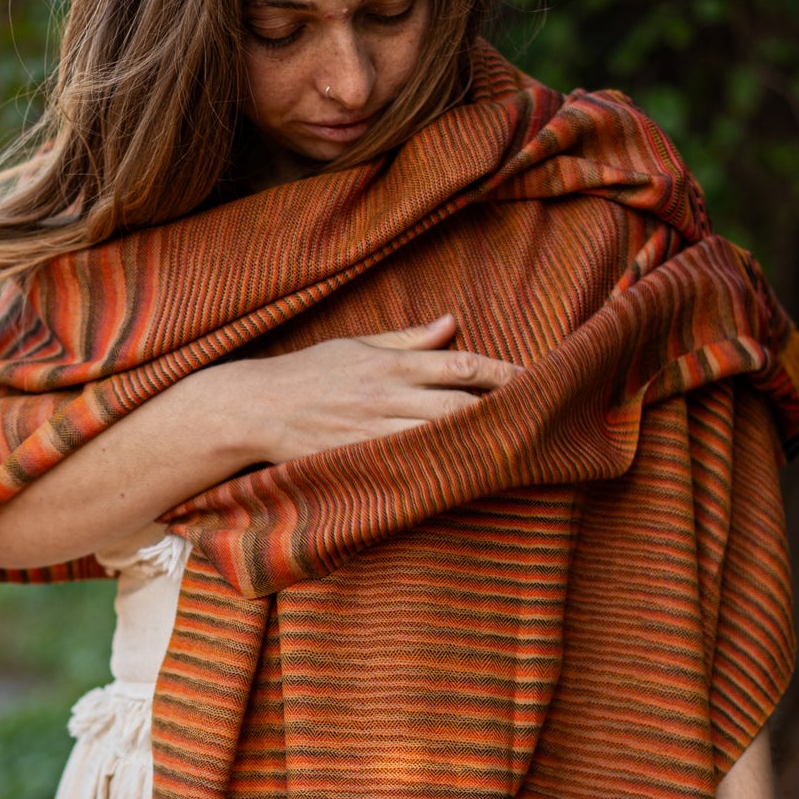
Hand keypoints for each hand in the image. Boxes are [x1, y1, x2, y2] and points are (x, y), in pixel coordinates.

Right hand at [230, 313, 518, 466]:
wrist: (257, 408)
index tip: (535, 379)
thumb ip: (408, 339)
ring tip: (515, 449)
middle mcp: (389, 395)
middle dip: (502, 412)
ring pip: (440, 437)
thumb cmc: (308, 373)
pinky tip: (465, 474)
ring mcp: (375, 430)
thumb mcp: (357, 344)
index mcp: (391, 363)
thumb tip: (452, 323)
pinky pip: (411, 464)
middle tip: (541, 419)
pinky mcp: (361, 458)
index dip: (502, 373)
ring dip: (477, 443)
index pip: (461, 364)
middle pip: (460, 404)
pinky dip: (441, 468)